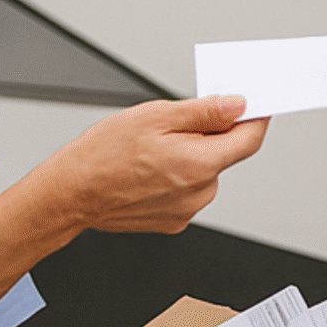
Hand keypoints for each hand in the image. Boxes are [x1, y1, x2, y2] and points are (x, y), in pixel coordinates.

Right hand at [40, 96, 268, 233]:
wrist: (71, 193)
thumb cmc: (102, 155)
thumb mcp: (155, 116)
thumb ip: (204, 112)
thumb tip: (238, 106)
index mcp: (199, 163)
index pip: (250, 139)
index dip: (255, 118)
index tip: (253, 105)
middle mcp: (199, 192)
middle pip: (224, 155)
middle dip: (208, 136)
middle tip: (173, 126)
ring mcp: (187, 209)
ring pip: (204, 172)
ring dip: (190, 157)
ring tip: (151, 152)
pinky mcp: (174, 221)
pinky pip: (187, 191)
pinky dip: (176, 177)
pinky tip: (147, 171)